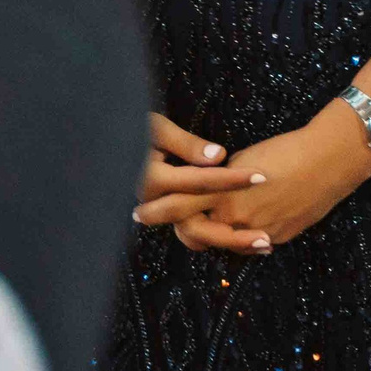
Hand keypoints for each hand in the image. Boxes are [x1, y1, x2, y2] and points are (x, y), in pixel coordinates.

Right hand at [129, 113, 265, 241]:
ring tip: (263, 243)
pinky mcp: (166, 211)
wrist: (105, 142)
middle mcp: (155, 202)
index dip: (232, 179)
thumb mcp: (157, 129)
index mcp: (152, 179)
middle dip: (234, 230)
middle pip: (198, 223)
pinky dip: (218, 237)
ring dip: (229, 241)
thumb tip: (217, 157)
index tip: (261, 177)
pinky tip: (244, 239)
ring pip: (196, 235)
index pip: (200, 182)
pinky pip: (193, 231)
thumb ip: (186, 144)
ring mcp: (160, 210)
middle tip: (265, 237)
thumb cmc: (131, 127)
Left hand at [171, 105, 370, 254]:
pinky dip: (239, 238)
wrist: (326, 163)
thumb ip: (217, 180)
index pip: (178, 209)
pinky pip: (248, 246)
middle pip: (193, 235)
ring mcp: (256, 231)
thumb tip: (203, 188)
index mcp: (220, 192)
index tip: (139, 212)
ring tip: (202, 226)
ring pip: (220, 243)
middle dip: (180, 230)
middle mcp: (234, 216)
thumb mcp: (239, 161)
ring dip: (210, 235)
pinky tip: (238, 230)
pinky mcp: (276, 238)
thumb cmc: (282, 152)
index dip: (157, 211)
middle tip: (170, 224)